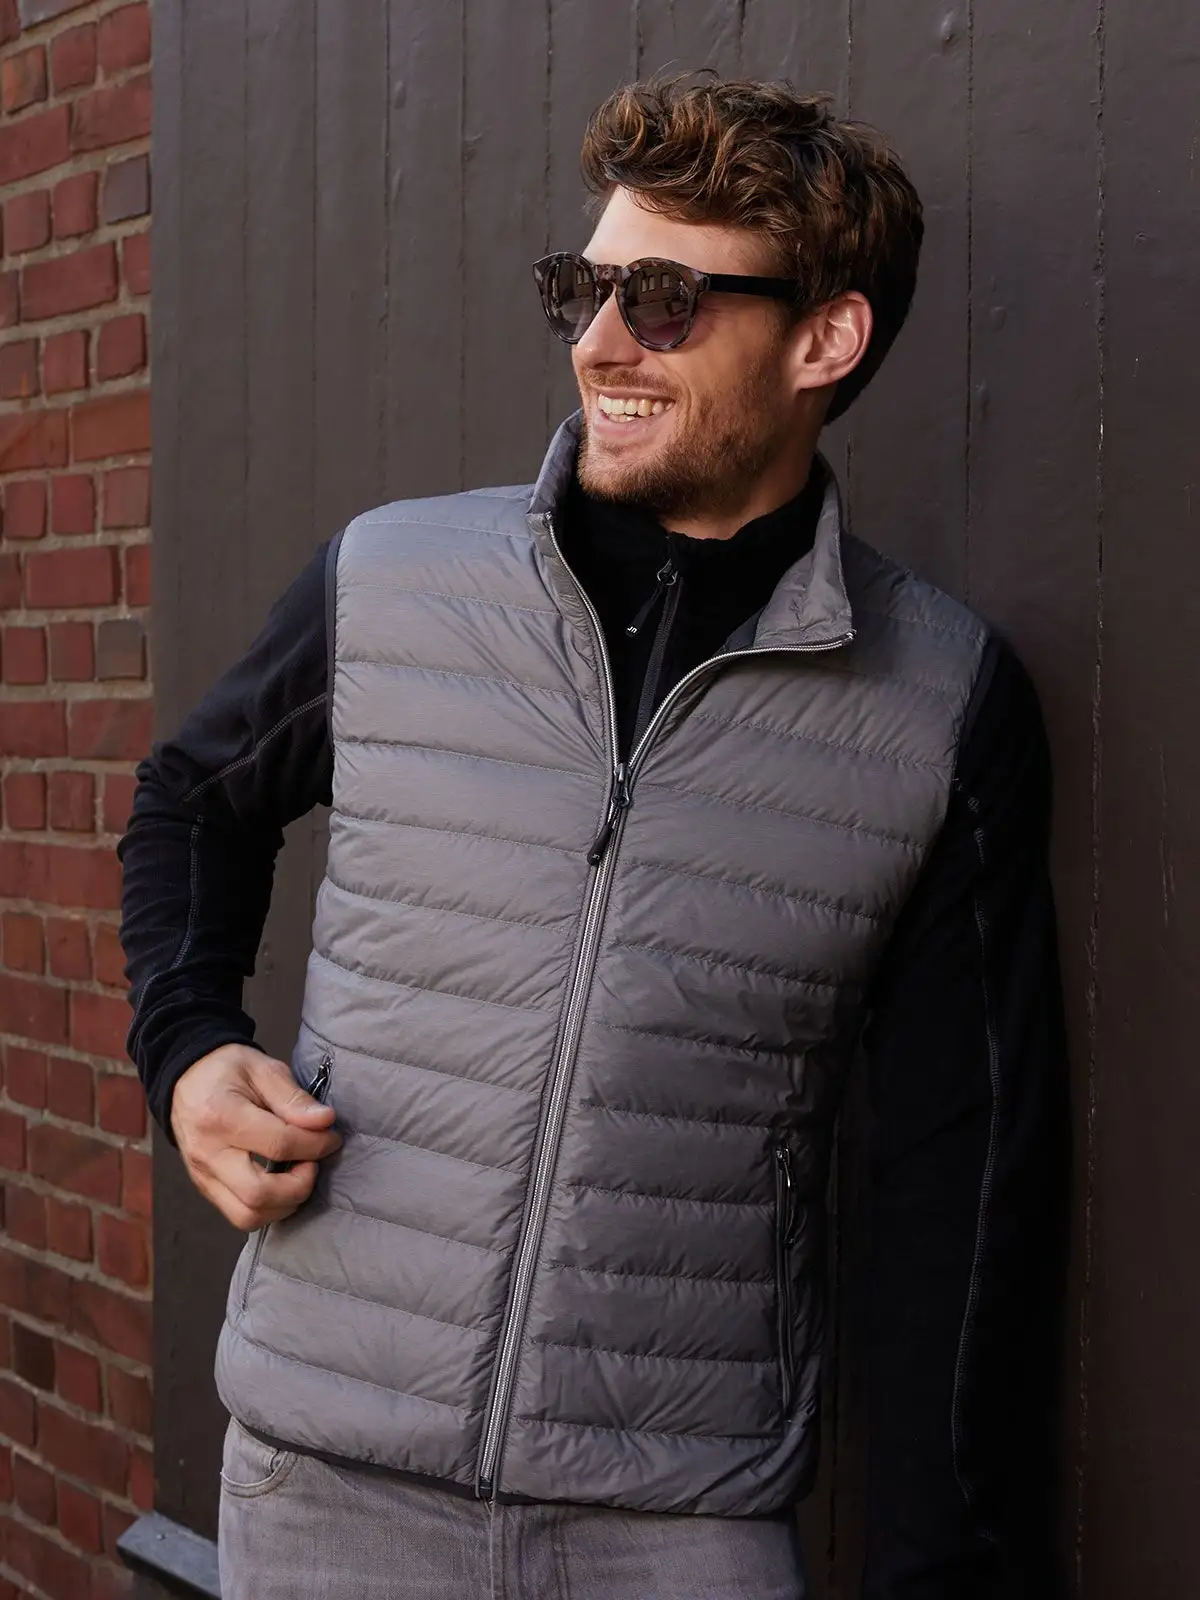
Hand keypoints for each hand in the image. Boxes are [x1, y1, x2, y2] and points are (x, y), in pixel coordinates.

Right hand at [170, 1043, 341, 1230]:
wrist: (186, 1077)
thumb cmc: (226, 1069)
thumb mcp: (262, 1069)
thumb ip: (293, 1098)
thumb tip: (325, 1121)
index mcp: (222, 1117)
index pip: (279, 1145)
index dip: (316, 1145)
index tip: (332, 1138)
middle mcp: (208, 1153)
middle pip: (259, 1194)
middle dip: (299, 1186)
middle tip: (313, 1163)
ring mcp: (203, 1175)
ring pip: (247, 1215)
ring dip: (284, 1204)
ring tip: (298, 1175)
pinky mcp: (205, 1187)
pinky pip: (238, 1214)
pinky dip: (268, 1208)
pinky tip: (282, 1184)